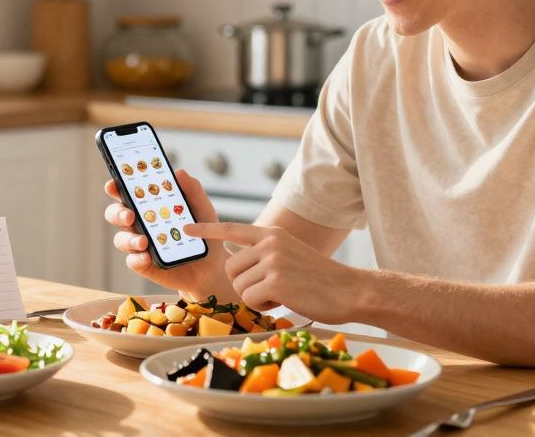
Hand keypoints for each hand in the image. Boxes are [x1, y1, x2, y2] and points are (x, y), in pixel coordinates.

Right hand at [102, 168, 233, 300]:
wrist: (213, 265)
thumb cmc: (204, 232)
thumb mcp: (202, 208)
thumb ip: (192, 190)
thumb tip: (179, 172)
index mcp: (149, 205)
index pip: (127, 192)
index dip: (115, 187)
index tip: (112, 184)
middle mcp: (140, 223)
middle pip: (116, 214)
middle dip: (117, 213)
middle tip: (129, 215)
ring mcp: (140, 244)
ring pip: (121, 239)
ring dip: (128, 239)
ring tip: (143, 241)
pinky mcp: (144, 264)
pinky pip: (133, 261)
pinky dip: (137, 258)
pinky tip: (146, 256)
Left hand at [184, 222, 362, 324]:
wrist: (350, 290)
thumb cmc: (321, 279)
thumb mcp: (291, 254)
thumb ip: (266, 254)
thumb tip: (237, 262)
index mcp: (272, 234)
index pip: (232, 228)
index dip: (207, 230)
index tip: (185, 228)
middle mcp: (269, 243)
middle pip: (231, 267)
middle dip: (244, 284)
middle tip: (272, 289)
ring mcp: (272, 260)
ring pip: (239, 286)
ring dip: (256, 297)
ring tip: (283, 293)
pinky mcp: (275, 281)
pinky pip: (250, 300)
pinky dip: (263, 307)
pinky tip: (285, 301)